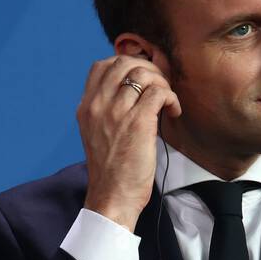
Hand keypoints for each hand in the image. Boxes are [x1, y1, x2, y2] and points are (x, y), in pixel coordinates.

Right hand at [75, 54, 181, 230]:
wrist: (112, 197)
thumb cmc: (111, 171)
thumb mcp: (97, 134)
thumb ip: (106, 111)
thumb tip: (132, 92)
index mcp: (86, 107)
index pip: (103, 65)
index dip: (127, 64)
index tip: (143, 78)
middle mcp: (98, 105)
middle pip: (124, 62)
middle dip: (148, 69)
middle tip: (160, 86)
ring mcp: (117, 112)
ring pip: (144, 74)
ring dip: (162, 83)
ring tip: (167, 102)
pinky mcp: (138, 122)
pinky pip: (159, 92)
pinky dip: (171, 97)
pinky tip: (173, 111)